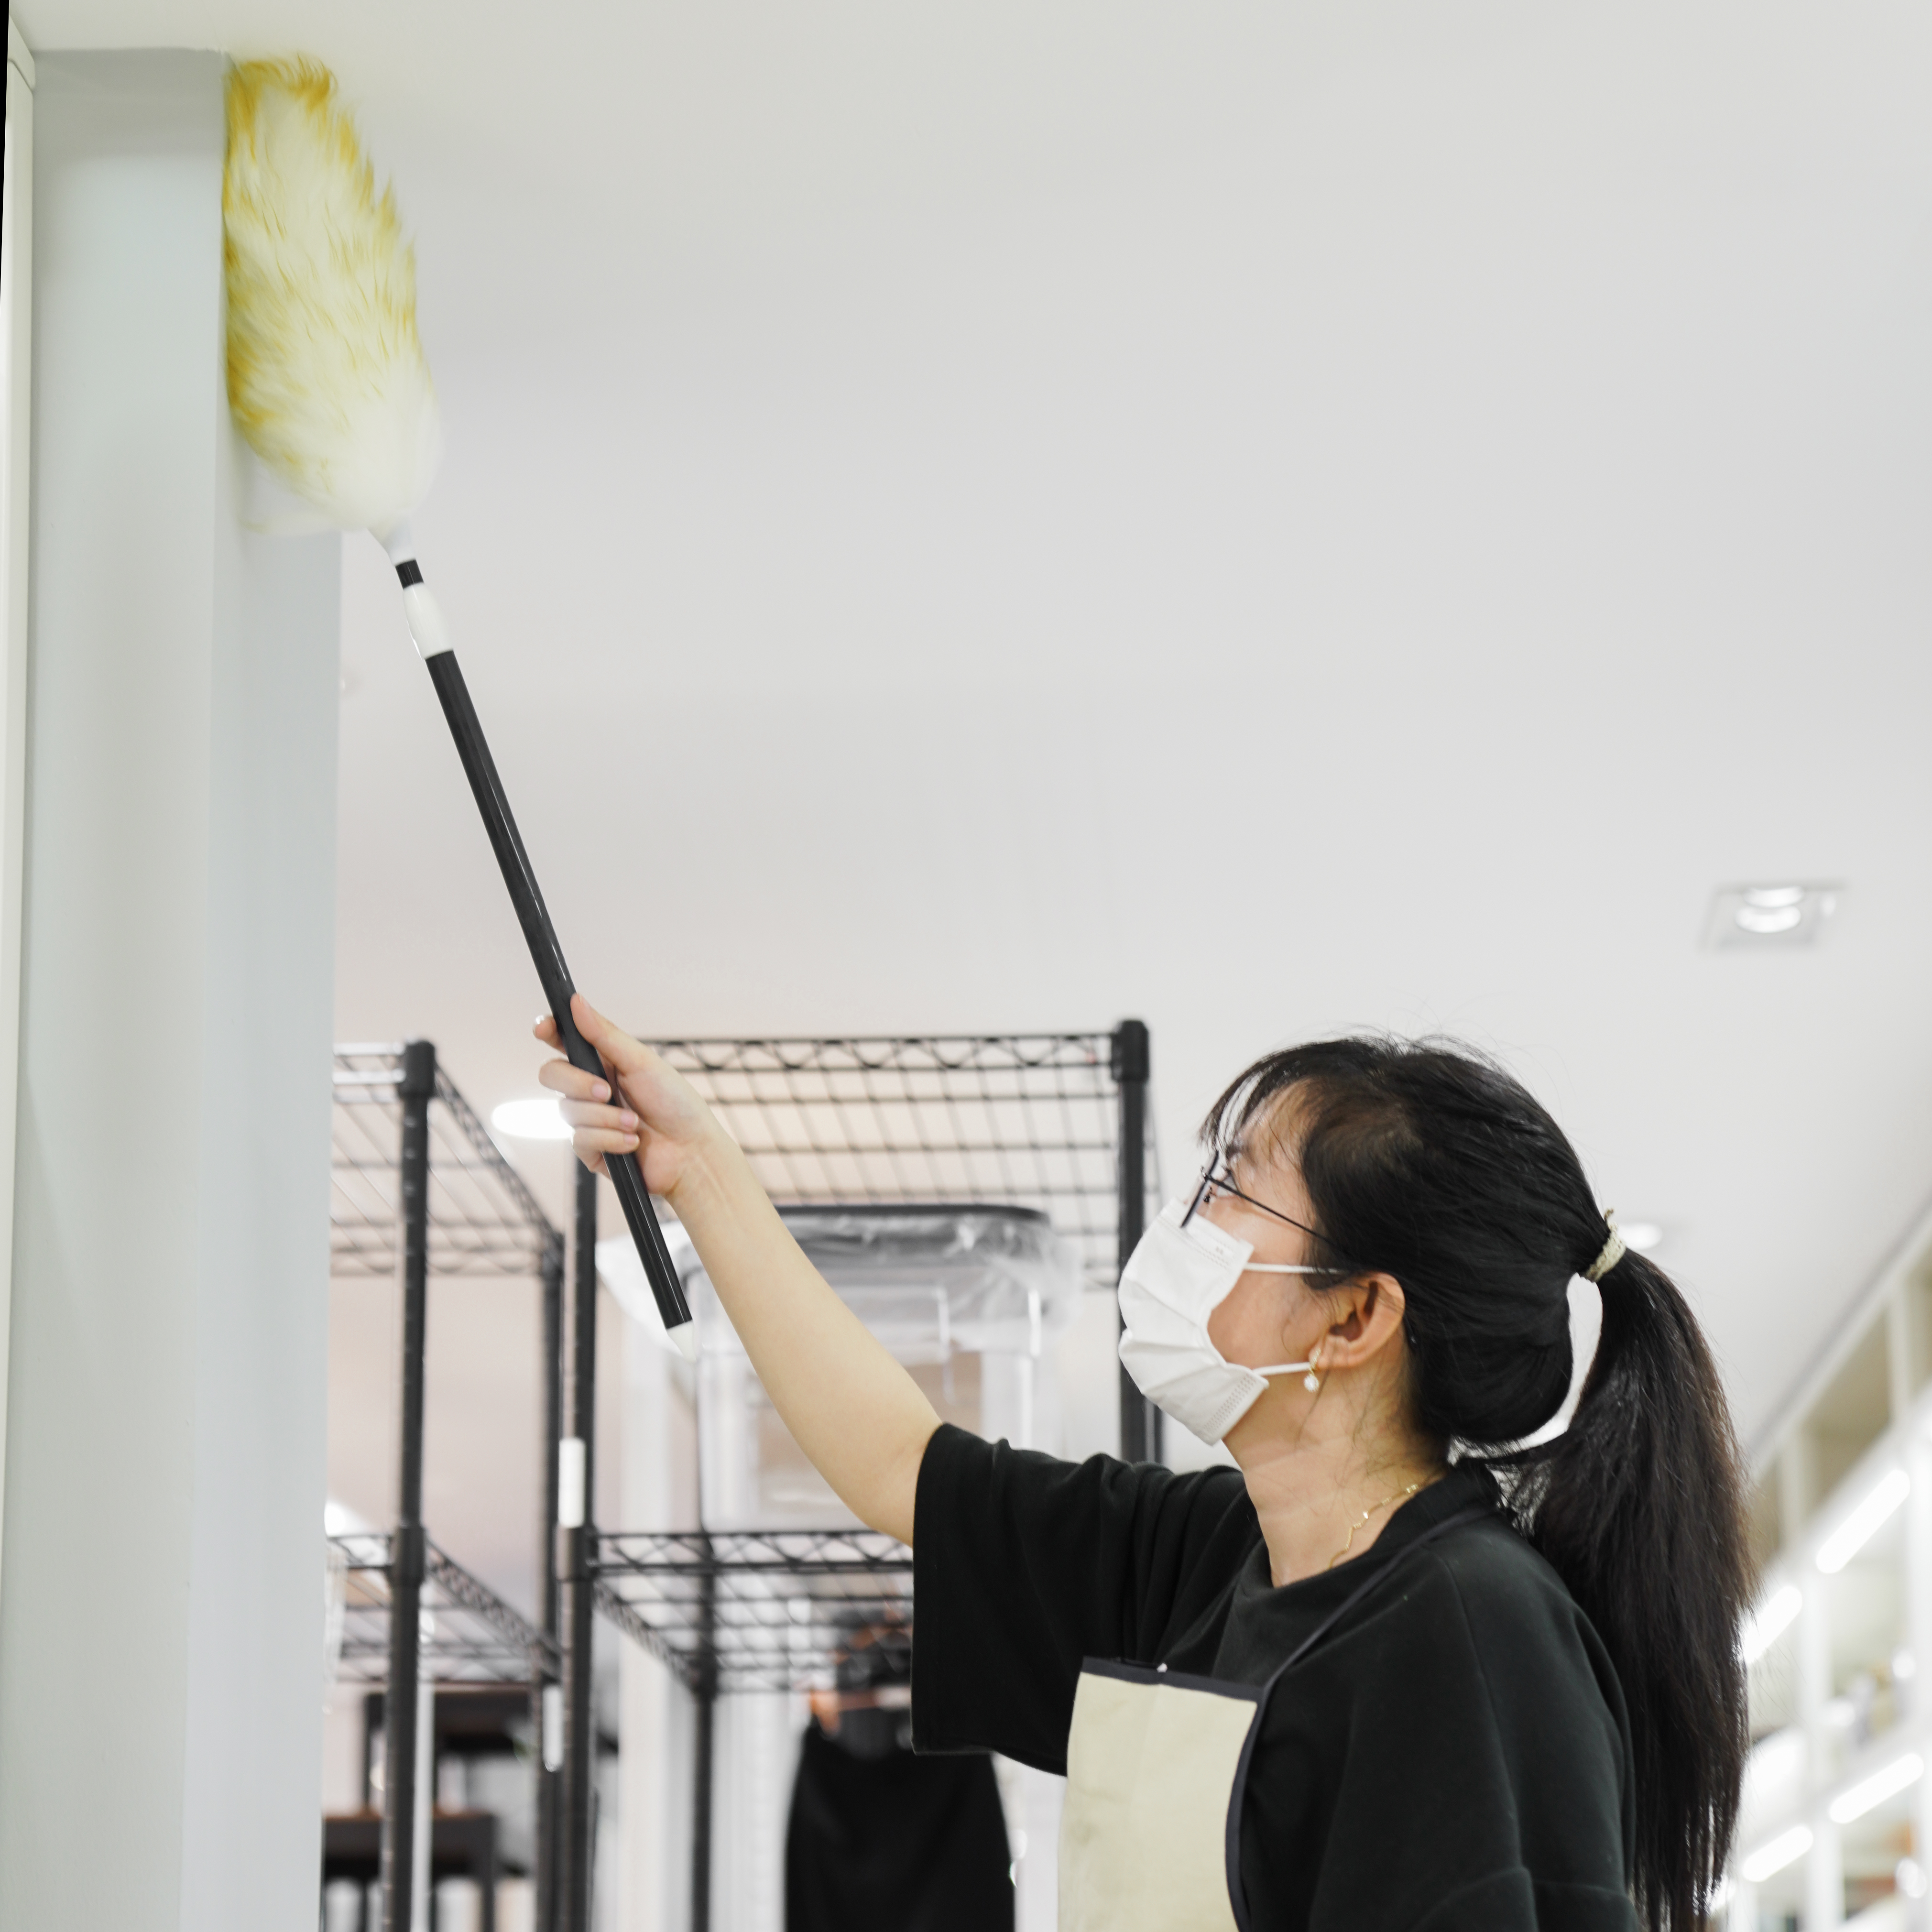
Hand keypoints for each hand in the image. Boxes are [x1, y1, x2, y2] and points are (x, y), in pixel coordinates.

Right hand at [534, 994, 722, 1201]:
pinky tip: (632, 1142)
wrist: (691, 1152)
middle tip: (607, 1091)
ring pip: (567, 1110)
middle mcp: (592, 1088)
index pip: (564, 1042)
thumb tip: (576, 1002)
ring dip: (605, 1117)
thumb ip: (605, 1035)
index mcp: (604, 1062)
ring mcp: (589, 1119)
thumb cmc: (676, 1104)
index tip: (544, 1029)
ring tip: (635, 1122)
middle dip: (577, 1083)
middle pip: (552, 1075)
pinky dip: (609, 1139)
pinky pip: (579, 1140)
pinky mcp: (591, 1149)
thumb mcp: (642, 1062)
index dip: (548, 1031)